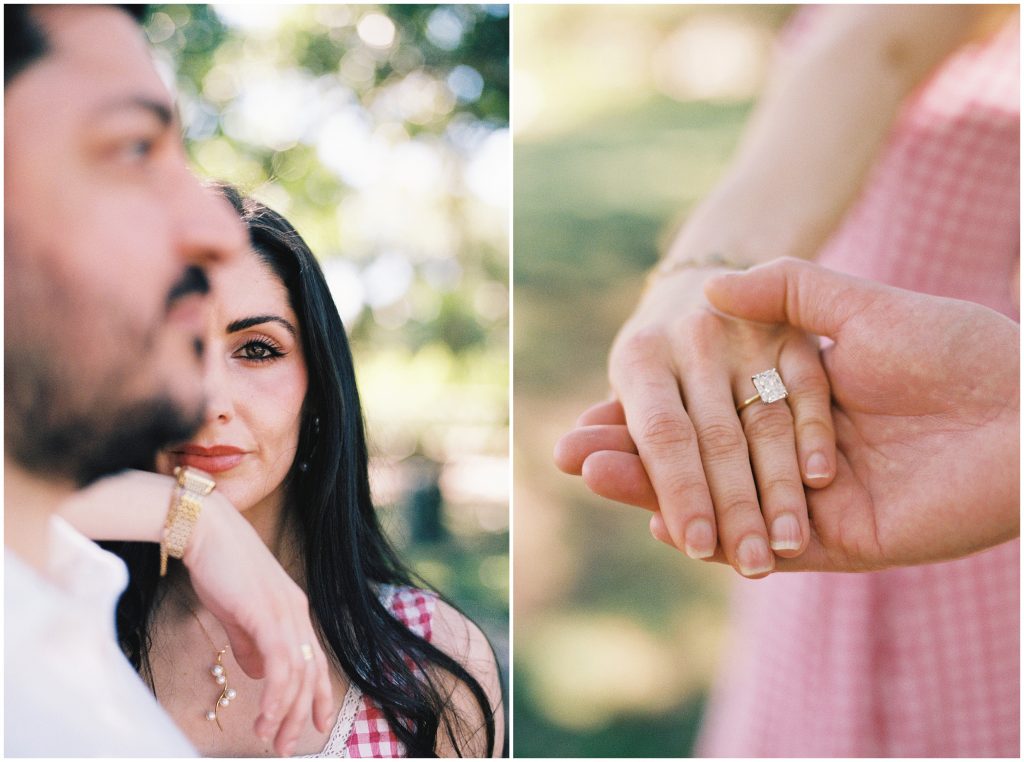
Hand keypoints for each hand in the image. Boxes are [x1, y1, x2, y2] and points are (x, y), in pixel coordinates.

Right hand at [183, 490, 334, 754]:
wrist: (205, 530)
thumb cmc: (218, 567)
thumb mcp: (237, 612)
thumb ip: (250, 642)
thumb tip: (257, 673)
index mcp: (294, 610)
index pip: (314, 661)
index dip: (317, 695)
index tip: (314, 725)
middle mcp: (297, 612)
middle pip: (310, 674)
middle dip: (300, 716)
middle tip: (285, 747)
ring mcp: (285, 612)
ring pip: (297, 675)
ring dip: (286, 713)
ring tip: (273, 740)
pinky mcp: (268, 614)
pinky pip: (280, 664)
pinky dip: (276, 695)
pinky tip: (267, 716)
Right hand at [560, 258, 1019, 570]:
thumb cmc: (955, 347)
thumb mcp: (859, 306)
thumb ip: (787, 292)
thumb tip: (712, 286)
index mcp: (798, 400)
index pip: (704, 412)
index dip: (647, 413)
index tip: (593, 407)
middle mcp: (796, 455)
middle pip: (700, 463)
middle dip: (634, 457)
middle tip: (571, 451)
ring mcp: (815, 503)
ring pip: (719, 506)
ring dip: (655, 493)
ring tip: (596, 474)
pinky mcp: (844, 541)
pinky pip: (765, 547)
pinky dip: (712, 536)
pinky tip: (661, 518)